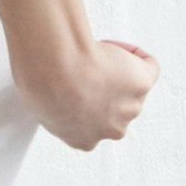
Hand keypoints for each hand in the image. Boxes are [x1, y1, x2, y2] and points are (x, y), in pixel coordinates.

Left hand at [11, 38, 160, 150]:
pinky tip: (114, 46)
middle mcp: (111, 129)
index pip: (90, 127)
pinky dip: (136, 56)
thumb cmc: (39, 82)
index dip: (83, 104)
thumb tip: (51, 91)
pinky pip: (149, 68)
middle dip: (102, 90)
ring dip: (115, 71)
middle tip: (84, 67)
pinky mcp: (142, 83)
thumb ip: (52, 107)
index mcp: (83, 139)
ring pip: (130, 89)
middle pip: (114, 109)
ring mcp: (131, 108)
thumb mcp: (36, 104)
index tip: (74, 87)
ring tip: (92, 54)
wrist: (55, 68)